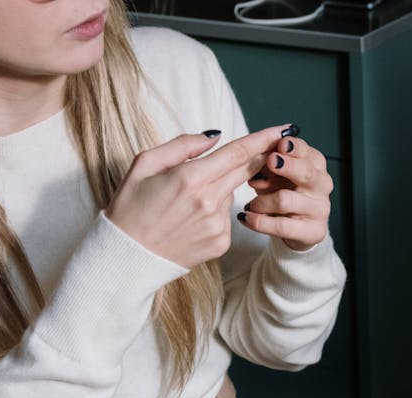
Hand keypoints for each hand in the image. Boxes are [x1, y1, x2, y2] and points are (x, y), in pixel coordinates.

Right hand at [106, 126, 286, 268]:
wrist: (128, 255)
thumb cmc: (131, 206)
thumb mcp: (145, 165)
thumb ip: (183, 146)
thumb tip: (215, 136)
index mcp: (190, 178)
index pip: (237, 153)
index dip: (263, 139)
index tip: (283, 129)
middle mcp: (209, 202)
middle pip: (245, 171)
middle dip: (259, 158)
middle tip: (270, 146)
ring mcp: (218, 225)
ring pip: (232, 194)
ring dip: (220, 189)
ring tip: (187, 200)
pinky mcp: (222, 242)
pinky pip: (227, 217)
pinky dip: (215, 212)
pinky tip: (191, 220)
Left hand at [240, 131, 332, 250]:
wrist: (293, 227)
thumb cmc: (281, 192)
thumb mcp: (273, 174)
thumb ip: (267, 163)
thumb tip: (258, 157)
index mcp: (315, 164)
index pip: (306, 152)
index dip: (293, 147)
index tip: (280, 144)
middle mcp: (322, 185)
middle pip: (306, 172)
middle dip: (288, 166)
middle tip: (270, 162)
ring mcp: (321, 209)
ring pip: (286, 200)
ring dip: (261, 201)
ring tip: (251, 204)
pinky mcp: (314, 231)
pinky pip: (282, 226)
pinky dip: (259, 221)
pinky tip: (246, 217)